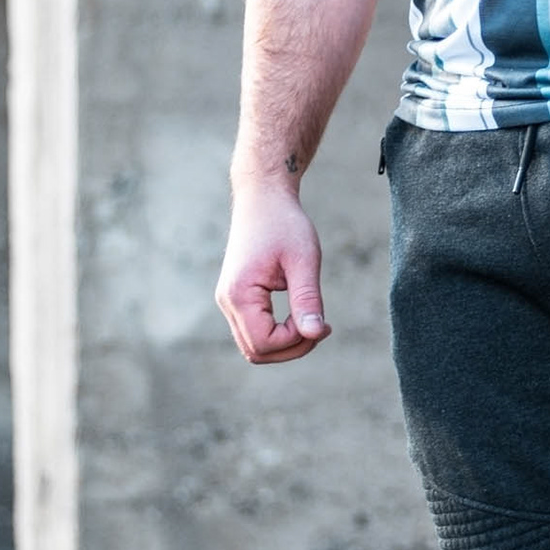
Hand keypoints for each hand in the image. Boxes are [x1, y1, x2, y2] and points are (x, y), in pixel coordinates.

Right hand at [216, 181, 330, 363]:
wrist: (263, 198)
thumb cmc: (284, 223)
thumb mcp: (303, 260)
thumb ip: (307, 299)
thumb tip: (315, 334)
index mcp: (239, 293)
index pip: (265, 342)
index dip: (296, 341)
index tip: (322, 322)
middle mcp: (227, 301)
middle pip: (256, 351)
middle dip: (292, 348)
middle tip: (322, 327)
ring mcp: (229, 301)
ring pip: (253, 345)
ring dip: (285, 343)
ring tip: (312, 322)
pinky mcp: (236, 298)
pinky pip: (253, 330)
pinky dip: (277, 333)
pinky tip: (299, 315)